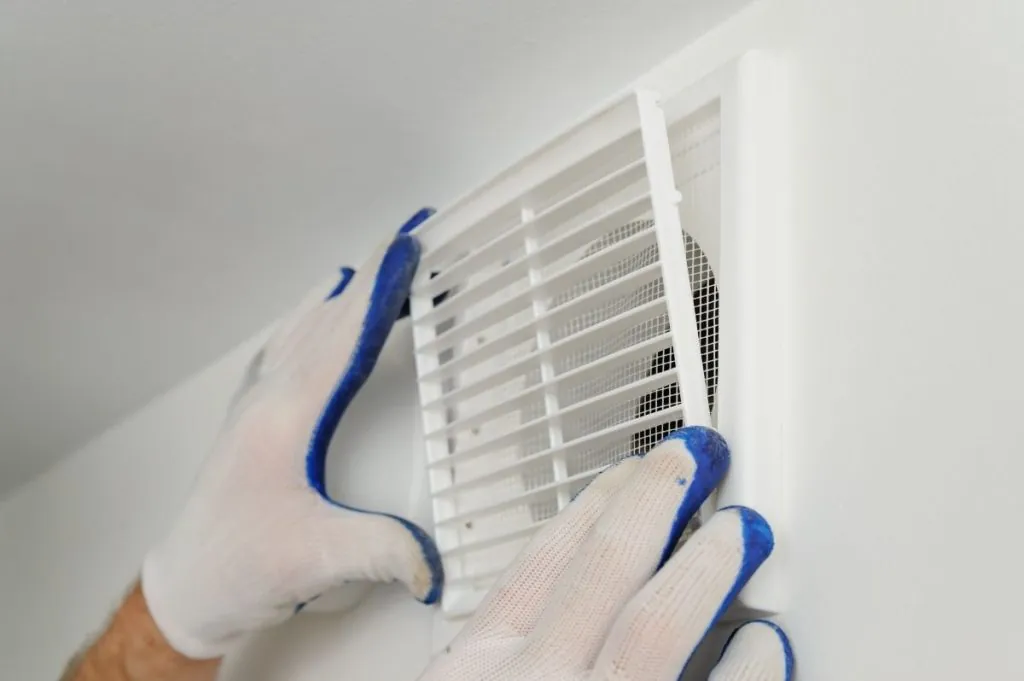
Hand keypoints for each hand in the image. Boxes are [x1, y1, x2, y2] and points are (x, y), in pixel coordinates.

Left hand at [140, 210, 443, 658]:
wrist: (188, 587)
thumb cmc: (239, 567)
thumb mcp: (316, 560)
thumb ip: (381, 551)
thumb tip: (432, 558)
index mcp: (285, 417)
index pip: (343, 337)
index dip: (379, 291)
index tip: (406, 249)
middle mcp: (268, 399)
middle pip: (325, 321)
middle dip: (371, 280)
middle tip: (406, 243)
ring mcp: (256, 405)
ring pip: (303, 329)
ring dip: (342, 297)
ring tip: (371, 269)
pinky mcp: (253, 419)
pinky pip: (286, 348)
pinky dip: (310, 320)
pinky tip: (312, 315)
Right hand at [418, 426, 792, 680]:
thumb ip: (500, 649)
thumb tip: (562, 608)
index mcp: (473, 668)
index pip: (543, 557)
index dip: (598, 501)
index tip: (634, 470)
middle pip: (606, 566)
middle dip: (661, 500)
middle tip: (700, 461)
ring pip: (656, 624)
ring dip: (707, 565)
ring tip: (745, 530)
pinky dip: (746, 672)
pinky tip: (768, 646)